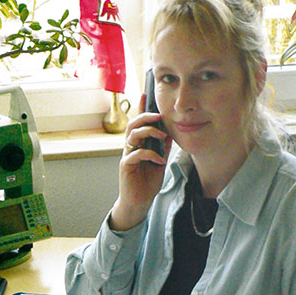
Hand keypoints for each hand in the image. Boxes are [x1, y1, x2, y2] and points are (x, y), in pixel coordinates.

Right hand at [109, 94, 171, 230]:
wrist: (138, 201)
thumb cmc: (146, 181)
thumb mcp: (159, 161)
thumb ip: (162, 147)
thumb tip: (169, 132)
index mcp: (137, 143)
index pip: (138, 122)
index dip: (140, 108)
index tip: (144, 94)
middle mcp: (130, 147)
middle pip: (133, 124)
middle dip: (146, 117)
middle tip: (159, 116)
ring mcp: (127, 156)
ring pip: (133, 135)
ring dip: (149, 132)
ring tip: (161, 135)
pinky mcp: (126, 166)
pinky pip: (136, 154)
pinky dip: (150, 154)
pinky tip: (160, 160)